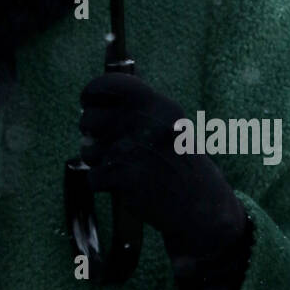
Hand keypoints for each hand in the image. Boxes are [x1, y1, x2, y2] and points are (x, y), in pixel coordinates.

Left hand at [78, 72, 248, 267]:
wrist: (202, 204)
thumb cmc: (180, 161)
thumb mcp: (169, 123)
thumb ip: (136, 108)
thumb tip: (91, 103)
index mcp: (157, 104)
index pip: (109, 85)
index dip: (91, 91)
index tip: (87, 101)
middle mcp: (143, 122)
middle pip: (88, 119)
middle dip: (91, 134)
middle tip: (107, 144)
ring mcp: (132, 149)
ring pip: (89, 151)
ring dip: (100, 162)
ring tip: (127, 168)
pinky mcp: (124, 177)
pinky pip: (94, 177)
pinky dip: (104, 184)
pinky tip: (126, 186)